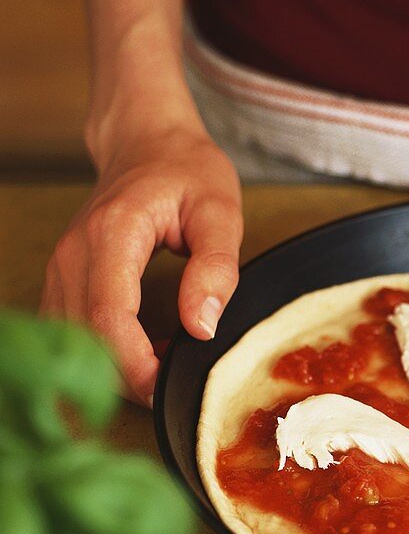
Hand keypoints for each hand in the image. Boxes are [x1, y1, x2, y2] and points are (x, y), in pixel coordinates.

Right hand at [41, 128, 241, 404]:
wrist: (147, 144)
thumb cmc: (188, 173)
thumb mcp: (220, 212)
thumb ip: (215, 269)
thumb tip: (201, 327)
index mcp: (113, 235)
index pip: (109, 317)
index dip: (136, 365)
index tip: (169, 389)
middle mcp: (74, 254)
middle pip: (86, 338)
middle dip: (129, 378)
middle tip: (178, 389)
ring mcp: (62, 268)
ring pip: (74, 341)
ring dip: (117, 369)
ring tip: (167, 369)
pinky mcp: (64, 279)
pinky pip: (74, 331)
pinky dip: (106, 353)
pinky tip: (147, 352)